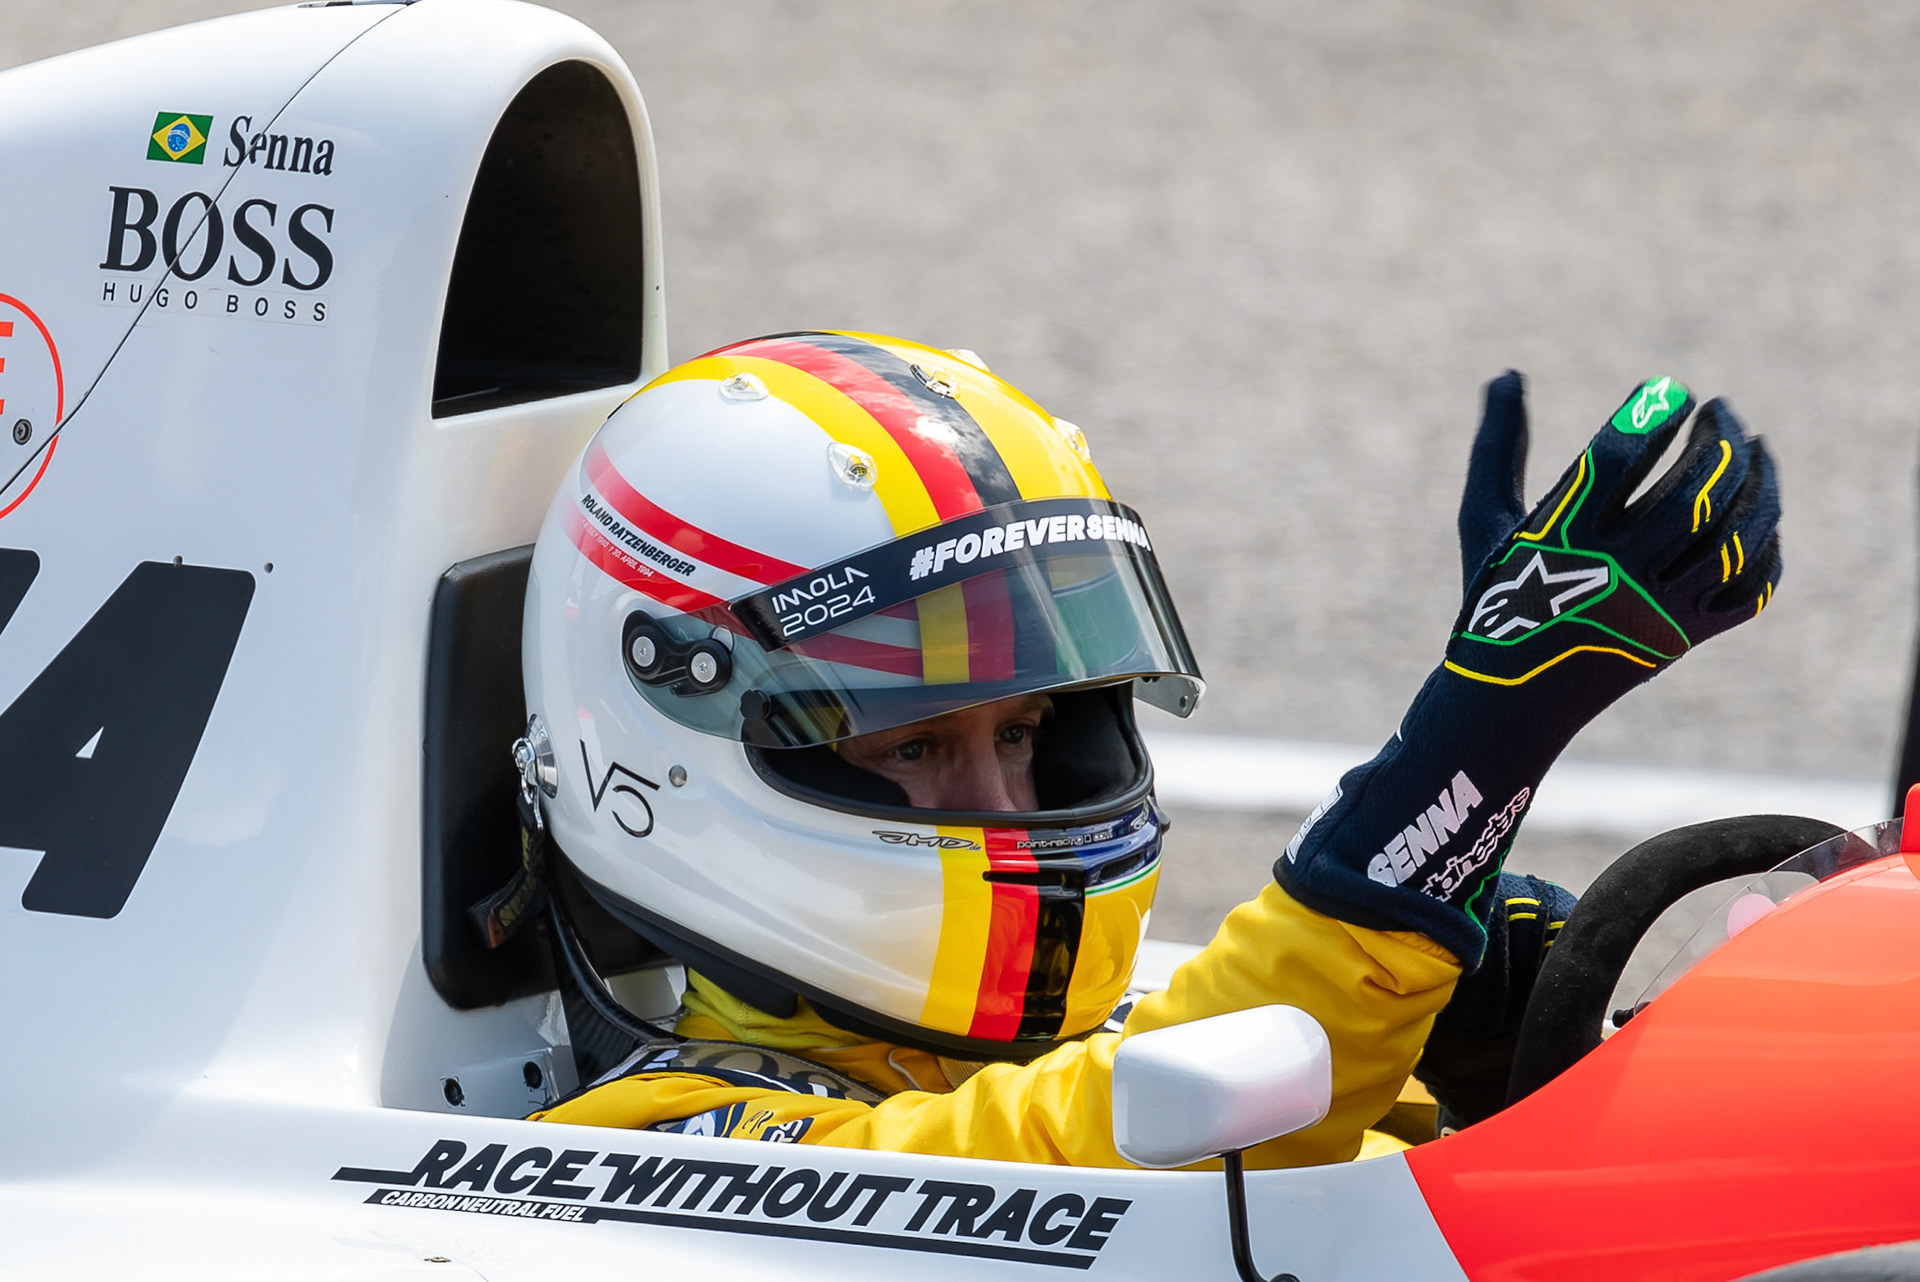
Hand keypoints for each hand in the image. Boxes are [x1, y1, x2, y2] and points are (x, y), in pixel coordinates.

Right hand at [1451, 371, 1779, 684]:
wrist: (1509, 704)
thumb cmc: (1493, 598)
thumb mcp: (1483, 521)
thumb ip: (1497, 447)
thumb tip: (1508, 374)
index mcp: (1556, 540)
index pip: (1617, 458)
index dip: (1652, 414)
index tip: (1669, 391)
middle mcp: (1610, 576)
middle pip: (1693, 495)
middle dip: (1719, 440)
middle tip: (1722, 411)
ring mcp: (1654, 612)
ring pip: (1734, 537)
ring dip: (1759, 482)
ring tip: (1757, 447)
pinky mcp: (1684, 640)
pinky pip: (1752, 589)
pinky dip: (1766, 545)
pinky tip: (1760, 511)